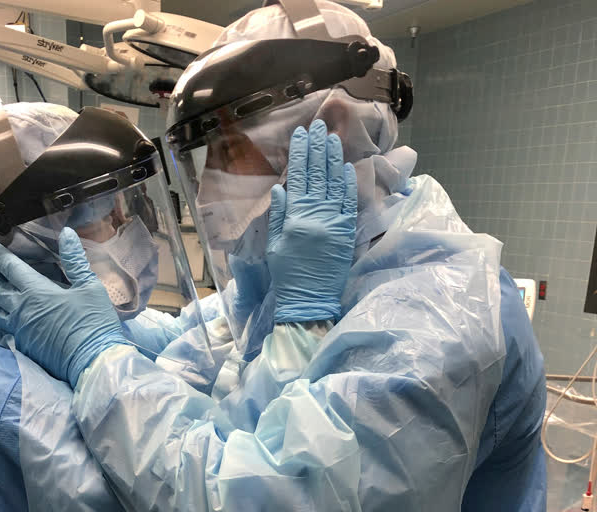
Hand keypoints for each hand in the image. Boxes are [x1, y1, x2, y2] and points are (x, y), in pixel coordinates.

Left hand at [0, 228, 126, 387]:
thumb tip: (67, 234)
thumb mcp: (90, 286)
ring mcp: (20, 329)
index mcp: (37, 292)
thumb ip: (75, 260)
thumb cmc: (94, 321)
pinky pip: (0, 325)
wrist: (92, 361)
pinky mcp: (23, 344)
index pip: (9, 267)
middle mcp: (21, 309)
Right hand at [267, 119, 356, 322]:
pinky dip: (348, 183)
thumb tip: (280, 187)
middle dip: (318, 148)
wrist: (308, 300)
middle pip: (318, 175)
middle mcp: (316, 215)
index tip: (302, 133)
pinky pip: (348, 203)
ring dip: (334, 159)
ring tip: (332, 138)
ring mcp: (334, 222)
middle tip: (320, 125)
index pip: (299, 177)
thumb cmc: (287, 274)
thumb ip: (278, 215)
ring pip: (334, 183)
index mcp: (295, 217)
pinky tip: (347, 166)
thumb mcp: (274, 244)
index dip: (301, 154)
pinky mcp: (347, 232)